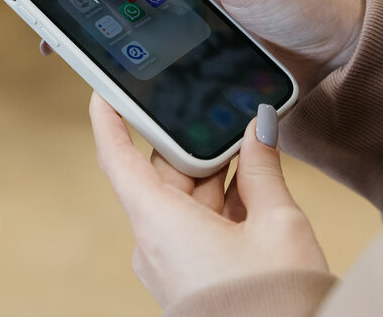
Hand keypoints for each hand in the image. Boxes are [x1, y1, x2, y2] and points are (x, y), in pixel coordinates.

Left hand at [89, 92, 328, 307]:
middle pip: (162, 174)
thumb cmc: (274, 303)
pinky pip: (194, 223)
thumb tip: (259, 127)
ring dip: (215, 175)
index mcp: (161, 223)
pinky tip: (252, 185)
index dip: (107, 118)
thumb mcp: (277, 223)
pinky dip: (219, 202)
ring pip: (183, 197)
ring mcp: (169, 260)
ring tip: (252, 150)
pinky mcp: (187, 273)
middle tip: (227, 116)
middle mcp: (155, 242)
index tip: (104, 88)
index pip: (117, 158)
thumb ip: (263, 167)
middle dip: (196, 146)